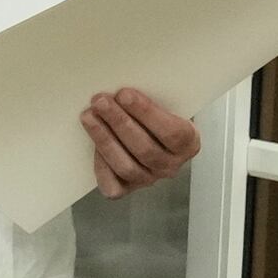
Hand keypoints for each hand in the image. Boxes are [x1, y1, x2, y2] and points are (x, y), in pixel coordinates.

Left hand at [83, 86, 201, 196]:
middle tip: (100, 101)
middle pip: (145, 149)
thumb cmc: (157, 114)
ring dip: (104, 139)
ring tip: (89, 116)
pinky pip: (113, 185)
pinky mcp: (128, 188)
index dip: (146, 113)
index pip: (171, 132)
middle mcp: (171, 166)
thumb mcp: (165, 102)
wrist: (152, 132)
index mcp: (188, 143)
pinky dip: (101, 165)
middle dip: (119, 122)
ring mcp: (149, 179)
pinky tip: (92, 144)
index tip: (124, 94)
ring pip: (126, 166)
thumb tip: (123, 89)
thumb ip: (154, 98)